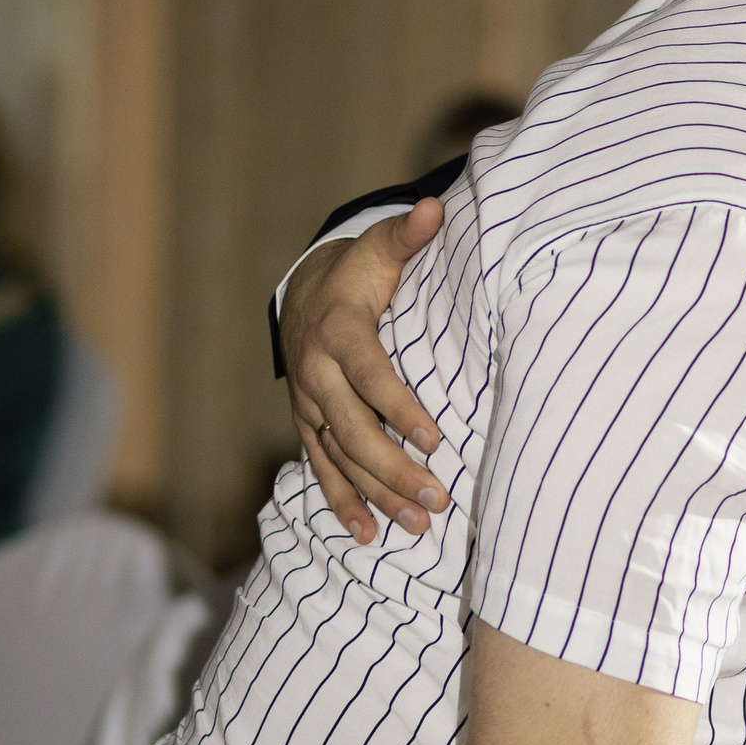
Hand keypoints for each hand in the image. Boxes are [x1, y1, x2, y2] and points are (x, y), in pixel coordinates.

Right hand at [282, 204, 450, 542]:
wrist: (305, 293)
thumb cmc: (360, 273)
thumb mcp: (381, 249)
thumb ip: (409, 235)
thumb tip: (434, 209)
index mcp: (339, 333)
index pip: (372, 376)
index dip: (401, 409)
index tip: (436, 441)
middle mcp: (315, 374)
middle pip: (355, 430)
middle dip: (396, 468)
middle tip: (440, 498)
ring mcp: (308, 405)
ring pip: (340, 458)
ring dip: (377, 495)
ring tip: (420, 525)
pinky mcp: (307, 425)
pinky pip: (321, 469)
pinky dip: (342, 503)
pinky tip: (367, 535)